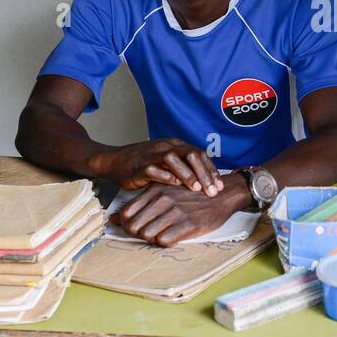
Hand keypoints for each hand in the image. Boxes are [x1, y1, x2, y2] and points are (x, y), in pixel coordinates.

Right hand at [90, 138, 222, 194]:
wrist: (115, 162)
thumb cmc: (145, 165)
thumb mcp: (167, 163)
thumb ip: (184, 167)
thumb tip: (207, 181)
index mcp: (175, 145)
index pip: (199, 154)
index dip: (211, 170)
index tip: (220, 186)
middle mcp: (166, 147)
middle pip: (191, 154)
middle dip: (204, 173)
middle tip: (213, 191)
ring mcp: (152, 155)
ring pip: (174, 159)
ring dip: (187, 174)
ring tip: (197, 189)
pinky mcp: (139, 166)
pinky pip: (154, 169)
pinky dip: (165, 176)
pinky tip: (175, 186)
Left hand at [113, 177, 250, 246]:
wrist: (224, 193)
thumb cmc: (192, 194)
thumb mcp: (165, 191)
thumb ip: (140, 204)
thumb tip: (113, 219)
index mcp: (156, 190)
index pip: (126, 213)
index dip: (127, 225)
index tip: (136, 227)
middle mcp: (163, 199)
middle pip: (133, 226)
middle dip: (137, 234)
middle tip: (149, 234)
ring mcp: (175, 212)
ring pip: (147, 235)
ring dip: (152, 239)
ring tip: (163, 234)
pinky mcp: (188, 224)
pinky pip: (164, 241)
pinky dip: (165, 242)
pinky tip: (173, 236)